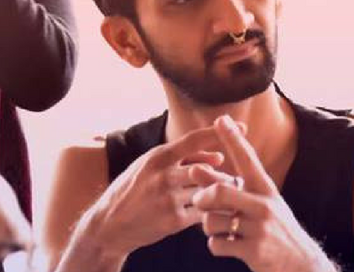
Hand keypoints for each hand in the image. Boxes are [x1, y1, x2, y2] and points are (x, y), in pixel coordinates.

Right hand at [83, 126, 234, 258]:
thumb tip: (219, 156)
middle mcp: (163, 175)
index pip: (194, 140)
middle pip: (207, 169)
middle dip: (224, 175)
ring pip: (208, 191)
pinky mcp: (173, 221)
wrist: (109, 224)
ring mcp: (168, 199)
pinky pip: (204, 213)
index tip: (244, 128)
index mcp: (156, 157)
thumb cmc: (132, 190)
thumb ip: (181, 159)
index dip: (219, 134)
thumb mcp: (148, 167)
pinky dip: (210, 211)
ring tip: (224, 195)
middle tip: (235, 178)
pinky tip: (209, 212)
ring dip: (220, 194)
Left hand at [193, 115, 336, 271]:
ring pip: (212, 221)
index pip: (247, 159)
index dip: (232, 139)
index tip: (221, 119)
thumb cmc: (272, 229)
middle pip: (219, 193)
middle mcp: (264, 205)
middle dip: (202, 198)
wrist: (302, 266)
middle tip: (200, 203)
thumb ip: (226, 187)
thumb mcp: (257, 204)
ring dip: (209, 227)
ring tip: (224, 229)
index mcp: (265, 189)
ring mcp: (261, 229)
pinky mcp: (255, 251)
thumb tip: (194, 168)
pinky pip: (216, 244)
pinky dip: (217, 246)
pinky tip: (230, 246)